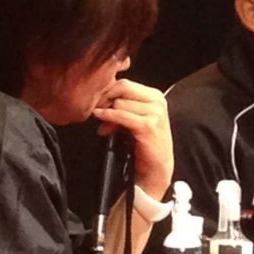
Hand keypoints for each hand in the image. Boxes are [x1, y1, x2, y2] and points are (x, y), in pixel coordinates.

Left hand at [93, 79, 173, 199]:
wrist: (156, 169)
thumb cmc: (144, 145)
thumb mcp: (135, 119)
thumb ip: (123, 106)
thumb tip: (99, 101)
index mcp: (155, 96)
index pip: (125, 83)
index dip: (108, 92)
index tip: (98, 104)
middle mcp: (157, 101)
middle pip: (122, 87)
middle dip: (106, 98)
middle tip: (96, 110)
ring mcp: (155, 112)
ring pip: (120, 102)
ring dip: (108, 114)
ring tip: (105, 127)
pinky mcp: (148, 125)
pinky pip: (121, 115)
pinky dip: (108, 118)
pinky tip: (102, 126)